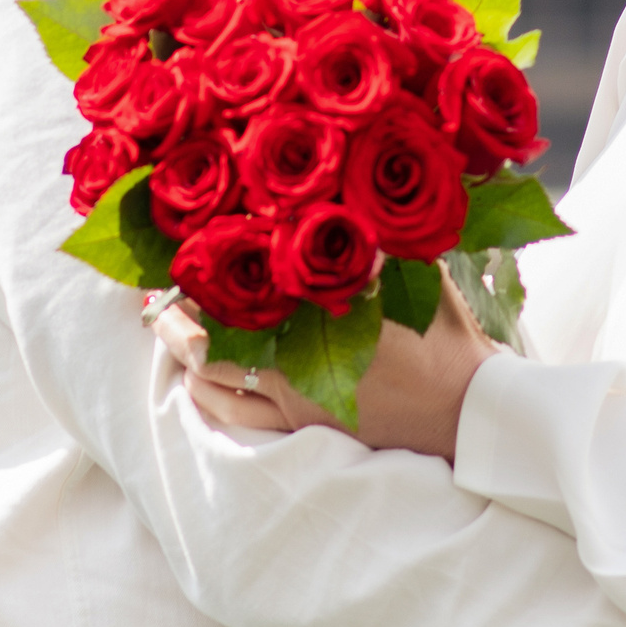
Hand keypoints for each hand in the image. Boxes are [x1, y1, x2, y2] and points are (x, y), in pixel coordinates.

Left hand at [170, 270, 495, 458]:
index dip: (203, 276)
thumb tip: (341, 196)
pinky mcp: (304, 430)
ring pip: (216, 384)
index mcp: (323, 319)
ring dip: (187, 358)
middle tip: (155, 301)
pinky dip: (211, 399)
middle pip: (213, 340)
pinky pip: (239, 420)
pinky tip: (198, 385)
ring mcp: (296, 405)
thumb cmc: (447, 338)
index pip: (242, 293)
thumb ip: (376, 240)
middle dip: (178, 319)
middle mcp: (297, 364)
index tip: (179, 253)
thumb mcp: (418, 276)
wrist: (470, 414)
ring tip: (171, 336)